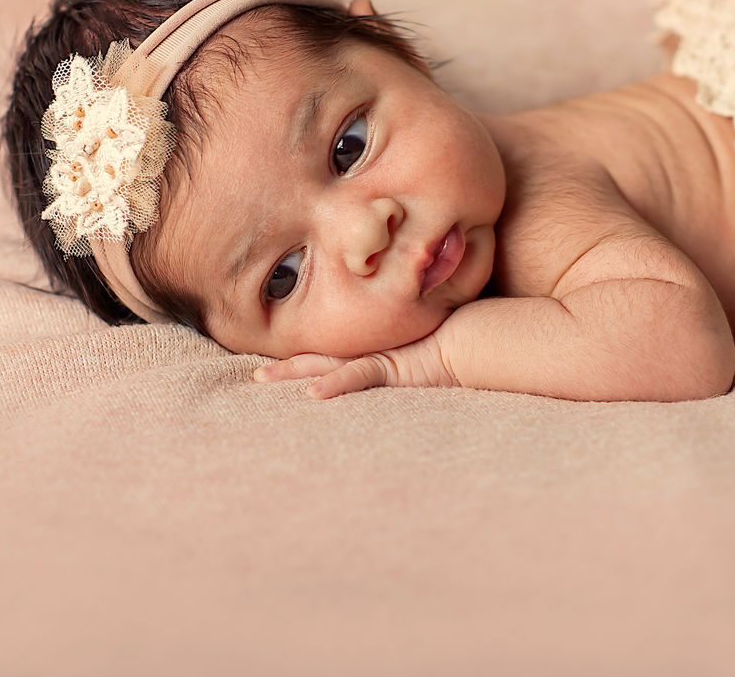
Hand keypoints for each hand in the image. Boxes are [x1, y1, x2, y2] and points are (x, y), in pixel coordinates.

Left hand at [252, 330, 457, 398]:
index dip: (305, 358)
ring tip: (261, 379)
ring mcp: (379, 357)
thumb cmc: (458, 344)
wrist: (480, 338)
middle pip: (319, 356)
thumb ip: (409, 356)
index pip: (332, 354)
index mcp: (375, 350)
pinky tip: (313, 394)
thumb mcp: (425, 354)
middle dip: (286, 366)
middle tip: (254, 375)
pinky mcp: (392, 367)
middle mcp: (370, 351)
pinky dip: (335, 385)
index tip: (275, 364)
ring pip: (326, 364)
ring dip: (293, 373)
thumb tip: (406, 359)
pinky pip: (358, 376)